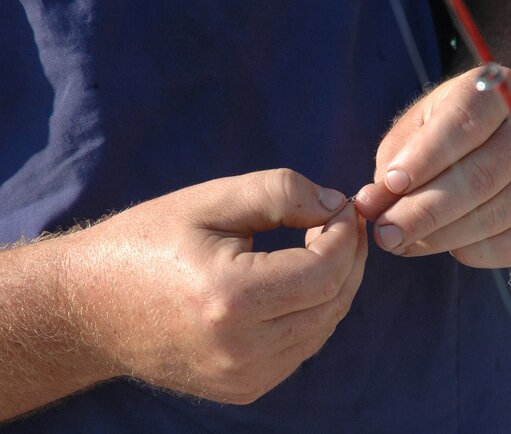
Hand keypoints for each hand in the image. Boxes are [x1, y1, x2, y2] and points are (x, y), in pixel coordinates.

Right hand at [63, 169, 366, 403]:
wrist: (89, 310)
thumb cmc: (145, 244)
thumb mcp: (210, 201)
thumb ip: (280, 193)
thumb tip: (337, 205)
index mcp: (232, 300)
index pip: (326, 271)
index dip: (346, 234)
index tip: (343, 206)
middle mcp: (242, 350)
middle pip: (333, 302)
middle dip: (349, 257)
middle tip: (343, 223)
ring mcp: (244, 378)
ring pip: (324, 326)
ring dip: (335, 284)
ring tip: (323, 246)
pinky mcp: (244, 389)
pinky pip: (302, 347)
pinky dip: (314, 311)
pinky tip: (300, 282)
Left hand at [354, 66, 510, 266]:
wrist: (504, 132)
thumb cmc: (446, 131)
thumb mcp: (415, 130)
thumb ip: (394, 163)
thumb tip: (369, 204)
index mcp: (495, 89)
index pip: (463, 124)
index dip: (425, 158)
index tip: (389, 185)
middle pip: (481, 177)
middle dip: (425, 211)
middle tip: (385, 233)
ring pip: (499, 212)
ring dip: (444, 236)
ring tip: (403, 243)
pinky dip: (482, 252)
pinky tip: (451, 250)